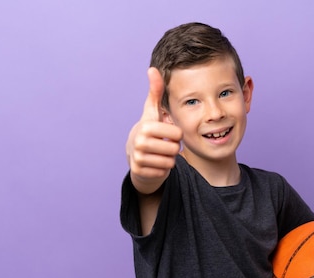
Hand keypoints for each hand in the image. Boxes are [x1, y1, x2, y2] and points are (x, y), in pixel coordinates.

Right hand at [126, 67, 182, 193]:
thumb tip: (153, 69)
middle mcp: (139, 142)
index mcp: (145, 126)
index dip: (175, 134)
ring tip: (159, 153)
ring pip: (170, 162)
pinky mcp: (140, 172)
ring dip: (168, 159)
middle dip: (172, 148)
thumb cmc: (149, 131)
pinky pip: (164, 172)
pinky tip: (155, 163)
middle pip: (174, 148)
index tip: (165, 133)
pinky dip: (162, 169)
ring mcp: (138, 158)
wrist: (136, 155)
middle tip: (162, 145)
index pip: (177, 134)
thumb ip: (155, 91)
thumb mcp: (152, 111)